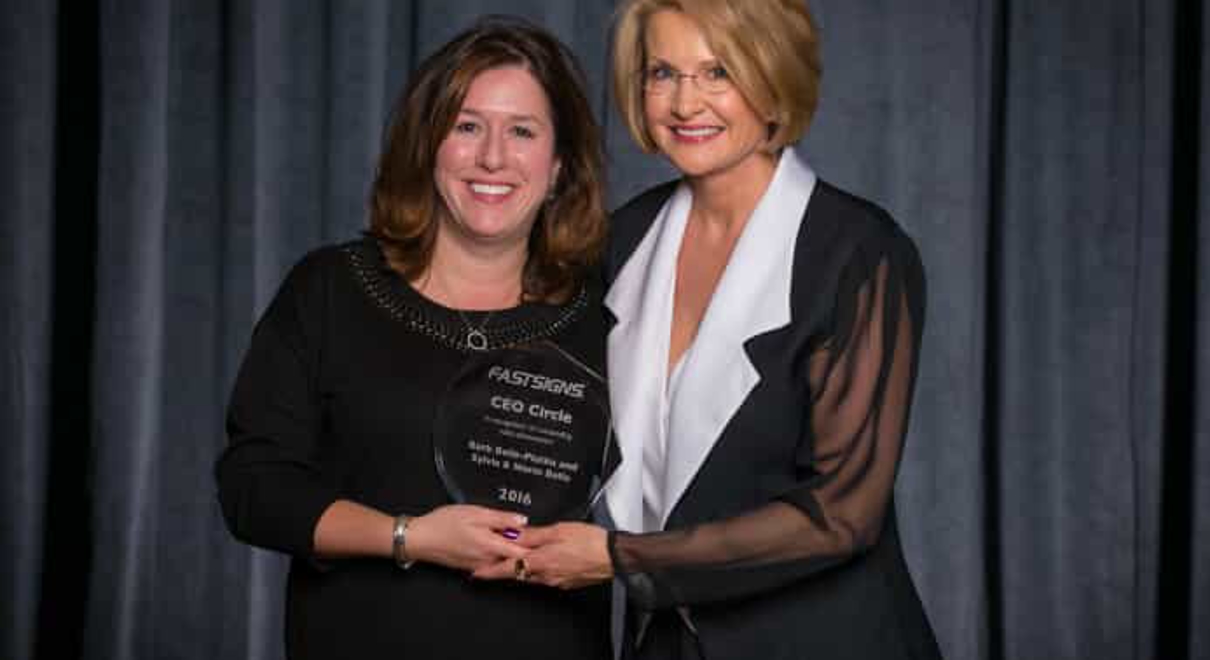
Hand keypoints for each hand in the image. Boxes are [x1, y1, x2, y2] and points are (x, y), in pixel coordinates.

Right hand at [406, 505, 527, 571]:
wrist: (419, 539)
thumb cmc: (443, 523)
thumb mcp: (475, 513)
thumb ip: (501, 519)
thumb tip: (522, 520)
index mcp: (490, 546)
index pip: (522, 554)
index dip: (535, 546)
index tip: (543, 538)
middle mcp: (486, 561)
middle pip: (514, 558)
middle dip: (524, 547)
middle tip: (529, 533)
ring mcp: (478, 566)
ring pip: (502, 561)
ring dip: (510, 550)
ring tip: (511, 535)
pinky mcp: (471, 567)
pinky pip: (491, 562)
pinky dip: (497, 553)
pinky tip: (493, 541)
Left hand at [473, 522, 611, 588]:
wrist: (613, 556)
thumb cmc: (590, 542)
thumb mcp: (558, 530)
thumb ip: (533, 534)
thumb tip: (514, 535)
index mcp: (541, 560)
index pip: (507, 568)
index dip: (490, 571)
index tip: (477, 573)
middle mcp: (546, 574)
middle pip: (518, 573)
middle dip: (507, 568)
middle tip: (496, 561)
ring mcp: (556, 581)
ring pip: (532, 576)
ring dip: (524, 568)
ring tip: (523, 557)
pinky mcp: (566, 583)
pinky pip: (546, 578)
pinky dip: (541, 570)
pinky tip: (546, 560)